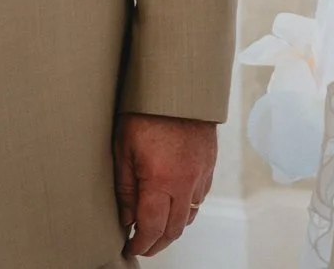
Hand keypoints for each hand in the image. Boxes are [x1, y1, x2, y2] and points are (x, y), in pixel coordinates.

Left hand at [114, 113, 216, 258]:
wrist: (179, 85)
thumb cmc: (147, 111)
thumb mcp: (123, 149)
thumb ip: (125, 189)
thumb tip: (127, 219)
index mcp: (162, 180)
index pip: (152, 228)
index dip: (140, 244)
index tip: (130, 248)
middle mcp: (186, 181)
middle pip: (174, 228)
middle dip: (157, 243)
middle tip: (141, 246)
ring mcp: (201, 172)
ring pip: (190, 214)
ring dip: (173, 227)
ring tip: (156, 228)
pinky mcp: (210, 163)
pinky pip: (200, 196)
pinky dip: (187, 207)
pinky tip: (174, 203)